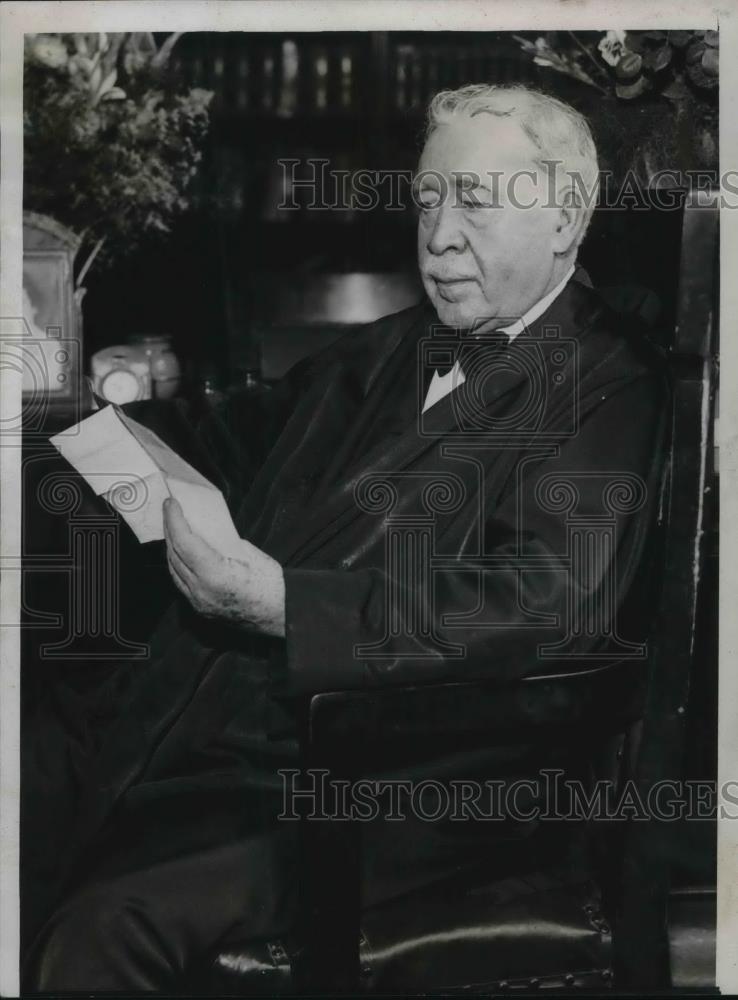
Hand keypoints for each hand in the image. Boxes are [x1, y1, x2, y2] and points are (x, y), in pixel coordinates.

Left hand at [163, 497, 285, 636]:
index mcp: (214, 574)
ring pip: (174, 569)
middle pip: (174, 554)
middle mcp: (201, 590)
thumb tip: (209, 534)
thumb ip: (224, 545)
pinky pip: (181, 582)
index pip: (184, 542)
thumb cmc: (272, 585)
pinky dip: (178, 564)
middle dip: (170, 530)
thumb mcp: (250, 554)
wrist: (280, 616)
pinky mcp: (200, 608)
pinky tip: (182, 553)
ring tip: (174, 529)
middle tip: (170, 511)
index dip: (174, 520)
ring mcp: (199, 602)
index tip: (171, 504)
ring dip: (172, 547)